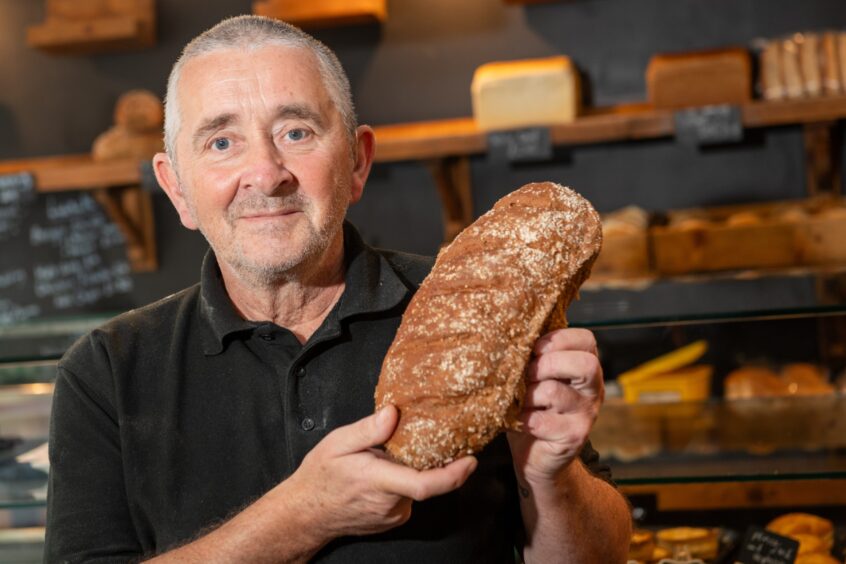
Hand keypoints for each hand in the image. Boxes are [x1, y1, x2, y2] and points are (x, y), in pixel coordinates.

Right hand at [283, 405, 476, 539]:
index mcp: (378, 481)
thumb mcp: (337, 443)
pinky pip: (409, 495)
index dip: (453, 475)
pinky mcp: (394, 519)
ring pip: (417, 488)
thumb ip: (368, 429)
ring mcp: (393, 515)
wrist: (305, 514)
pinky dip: (406, 480)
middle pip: (427, 481)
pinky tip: (388, 470)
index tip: (471, 460)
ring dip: (414, 469)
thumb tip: (393, 413)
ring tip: (391, 455)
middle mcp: (390, 503)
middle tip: (424, 438)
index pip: (425, 484)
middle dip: (431, 459)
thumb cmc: (320, 476)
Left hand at [507, 328, 603, 484]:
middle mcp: (593, 389)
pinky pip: (541, 420)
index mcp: (587, 366)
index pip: (586, 339)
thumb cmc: (533, 407)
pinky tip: (517, 420)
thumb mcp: (537, 376)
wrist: (537, 456)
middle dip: (547, 364)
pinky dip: (522, 418)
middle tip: (527, 375)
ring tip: (519, 400)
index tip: (534, 349)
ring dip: (528, 394)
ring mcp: (586, 414)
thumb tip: (509, 332)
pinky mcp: (573, 437)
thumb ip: (535, 356)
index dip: (557, 340)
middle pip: (583, 364)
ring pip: (553, 391)